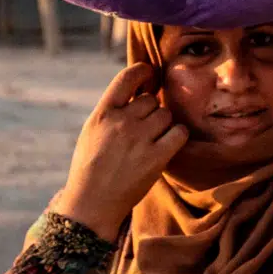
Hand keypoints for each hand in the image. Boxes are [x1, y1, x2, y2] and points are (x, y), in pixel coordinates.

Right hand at [54, 64, 188, 240]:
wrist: (92, 201)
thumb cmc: (92, 165)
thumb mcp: (93, 130)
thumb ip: (114, 110)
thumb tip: (143, 91)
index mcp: (102, 113)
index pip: (127, 77)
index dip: (143, 72)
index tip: (150, 75)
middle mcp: (121, 122)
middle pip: (152, 100)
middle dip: (152, 111)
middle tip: (144, 130)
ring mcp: (139, 139)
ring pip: (167, 115)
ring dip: (165, 125)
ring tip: (151, 141)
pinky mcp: (156, 157)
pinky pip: (180, 133)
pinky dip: (178, 137)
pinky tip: (168, 145)